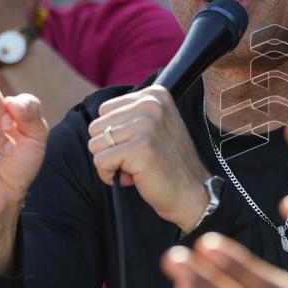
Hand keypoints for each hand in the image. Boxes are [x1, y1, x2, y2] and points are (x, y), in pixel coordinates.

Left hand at [86, 85, 208, 232]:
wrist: (192, 192)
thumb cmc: (169, 163)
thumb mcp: (156, 125)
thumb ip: (131, 114)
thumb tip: (97, 118)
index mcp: (155, 95)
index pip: (104, 110)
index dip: (116, 134)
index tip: (140, 144)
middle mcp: (151, 104)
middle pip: (96, 126)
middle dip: (111, 148)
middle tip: (139, 158)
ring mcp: (146, 125)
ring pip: (95, 144)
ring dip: (112, 162)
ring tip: (138, 166)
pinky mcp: (139, 148)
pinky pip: (100, 162)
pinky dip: (110, 175)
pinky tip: (135, 177)